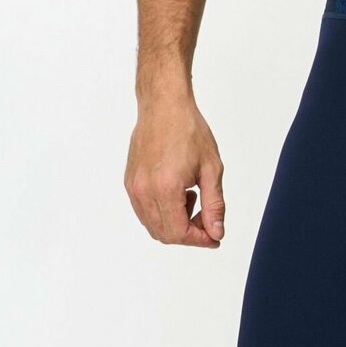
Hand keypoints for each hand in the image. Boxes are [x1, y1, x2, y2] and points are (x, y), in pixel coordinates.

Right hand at [125, 93, 225, 246]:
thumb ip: (214, 205)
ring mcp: (134, 188)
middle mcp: (144, 191)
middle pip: (164, 234)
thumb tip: (216, 232)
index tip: (215, 236)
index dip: (200, 240)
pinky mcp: (130, 182)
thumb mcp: (211, 169)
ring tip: (192, 198)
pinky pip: (144, 212)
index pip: (179, 233)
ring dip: (175, 224)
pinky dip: (163, 213)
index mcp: (165, 188)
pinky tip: (178, 193)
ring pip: (153, 226)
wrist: (164, 106)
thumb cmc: (188, 130)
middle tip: (207, 218)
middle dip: (189, 234)